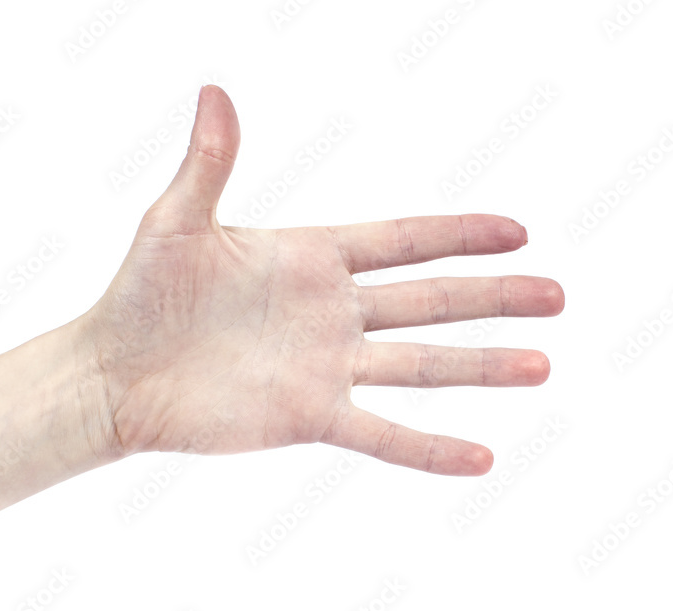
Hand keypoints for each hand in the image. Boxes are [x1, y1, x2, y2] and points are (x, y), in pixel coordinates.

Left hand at [81, 85, 563, 474]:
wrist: (115, 374)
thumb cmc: (140, 293)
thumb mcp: (176, 221)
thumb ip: (210, 163)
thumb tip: (215, 90)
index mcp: (310, 257)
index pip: (402, 241)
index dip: (459, 236)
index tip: (517, 231)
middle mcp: (330, 312)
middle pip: (430, 300)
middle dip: (494, 297)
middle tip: (557, 294)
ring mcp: (325, 367)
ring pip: (421, 366)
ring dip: (481, 366)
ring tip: (542, 364)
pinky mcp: (309, 417)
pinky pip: (382, 434)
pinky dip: (431, 448)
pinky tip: (483, 458)